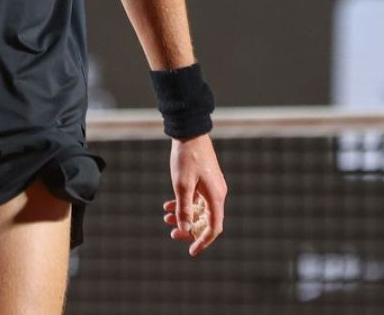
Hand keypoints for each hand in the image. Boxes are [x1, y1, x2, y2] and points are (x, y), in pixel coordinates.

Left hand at [162, 133, 226, 255]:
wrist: (190, 132)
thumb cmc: (187, 158)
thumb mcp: (182, 186)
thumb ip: (184, 210)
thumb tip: (185, 230)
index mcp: (215, 196)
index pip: (214, 227)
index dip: (203, 241)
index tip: (192, 251)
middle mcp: (217, 193)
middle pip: (206, 220)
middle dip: (189, 229)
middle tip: (172, 233)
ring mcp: (212, 186)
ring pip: (199, 209)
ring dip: (184, 216)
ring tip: (165, 217)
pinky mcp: (205, 180)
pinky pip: (197, 199)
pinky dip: (184, 204)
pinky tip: (168, 204)